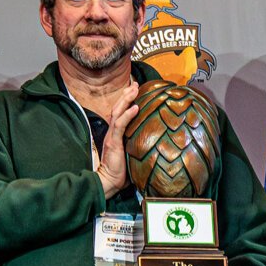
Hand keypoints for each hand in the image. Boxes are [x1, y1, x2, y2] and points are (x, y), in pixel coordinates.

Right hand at [96, 81, 138, 198]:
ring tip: (134, 88)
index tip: (135, 90)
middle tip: (135, 83)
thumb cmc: (121, 173)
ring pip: (117, 112)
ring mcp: (112, 136)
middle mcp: (113, 132)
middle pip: (118, 108)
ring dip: (126, 99)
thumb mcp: (132, 155)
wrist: (108, 182)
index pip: (121, 113)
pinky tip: (135, 107)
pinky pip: (120, 125)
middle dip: (127, 94)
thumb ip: (139, 147)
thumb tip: (157, 145)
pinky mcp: (113, 142)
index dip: (127, 101)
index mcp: (116, 135)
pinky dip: (127, 115)